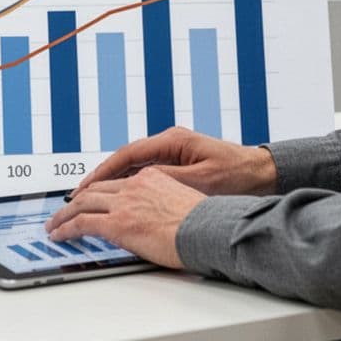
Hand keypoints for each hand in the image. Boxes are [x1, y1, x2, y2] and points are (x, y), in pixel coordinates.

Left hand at [44, 167, 204, 268]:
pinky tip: (59, 235)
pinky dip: (66, 228)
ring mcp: (124, 203)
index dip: (97, 190)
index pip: (116, 182)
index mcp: (151, 177)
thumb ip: (161, 203)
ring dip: (64, 215)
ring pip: (81, 204)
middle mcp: (134, 185)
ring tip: (54, 225)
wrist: (208, 230)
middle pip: (94, 190)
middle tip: (63, 210)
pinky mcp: (117, 223)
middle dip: (75, 201)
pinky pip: (81, 223)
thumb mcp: (182, 202)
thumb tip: (154, 218)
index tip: (88, 197)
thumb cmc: (204, 223)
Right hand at [70, 126, 277, 197]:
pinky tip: (118, 198)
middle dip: (101, 177)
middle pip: (125, 159)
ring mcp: (172, 151)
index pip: (127, 154)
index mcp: (173, 141)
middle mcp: (169, 142)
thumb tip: (137, 184)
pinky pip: (145, 171)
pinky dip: (128, 183)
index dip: (103, 171)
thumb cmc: (238, 176)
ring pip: (133, 166)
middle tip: (78, 195)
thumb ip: (168, 181)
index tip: (85, 186)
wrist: (262, 172)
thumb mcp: (201, 182)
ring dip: (113, 181)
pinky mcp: (178, 162)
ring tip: (91, 198)